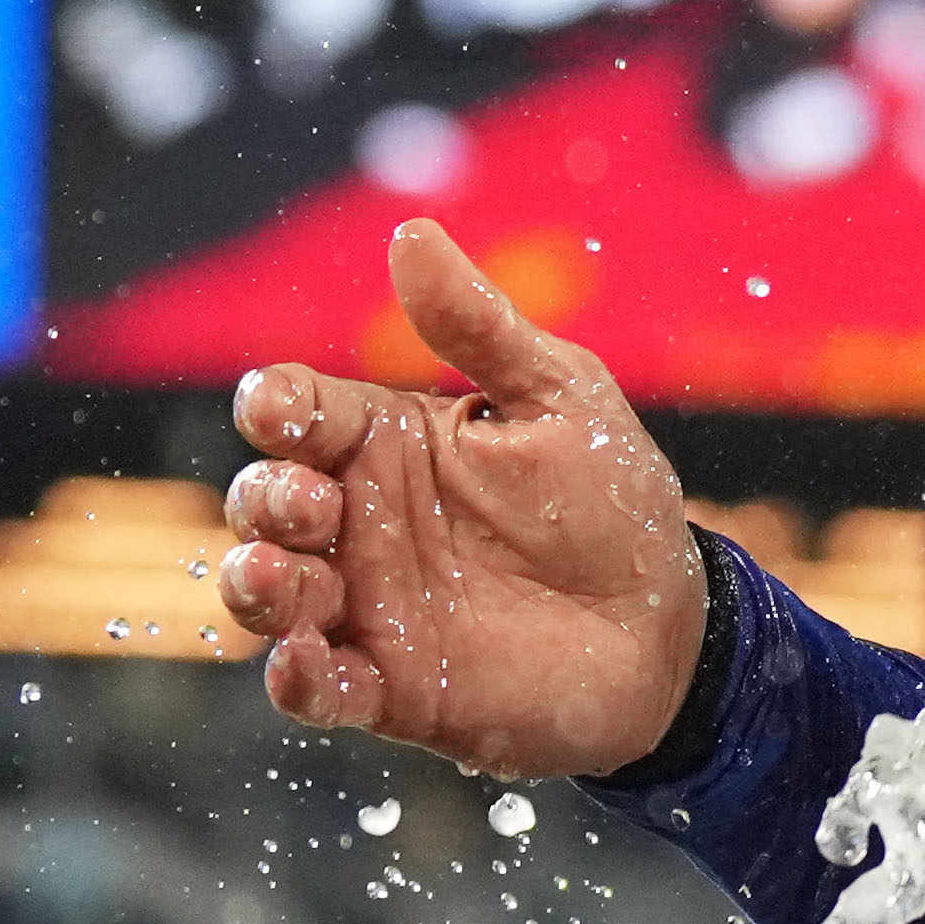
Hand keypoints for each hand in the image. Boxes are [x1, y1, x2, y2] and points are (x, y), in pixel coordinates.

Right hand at [223, 223, 719, 775]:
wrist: (669, 629)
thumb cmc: (613, 503)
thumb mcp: (558, 399)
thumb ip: (480, 328)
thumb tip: (411, 234)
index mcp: (390, 444)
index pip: (300, 414)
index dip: (276, 408)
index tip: (279, 410)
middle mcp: (362, 523)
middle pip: (266, 502)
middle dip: (266, 499)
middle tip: (311, 505)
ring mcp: (370, 608)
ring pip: (271, 596)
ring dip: (256, 587)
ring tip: (277, 579)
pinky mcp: (393, 689)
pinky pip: (318, 689)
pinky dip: (299, 681)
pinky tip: (308, 665)